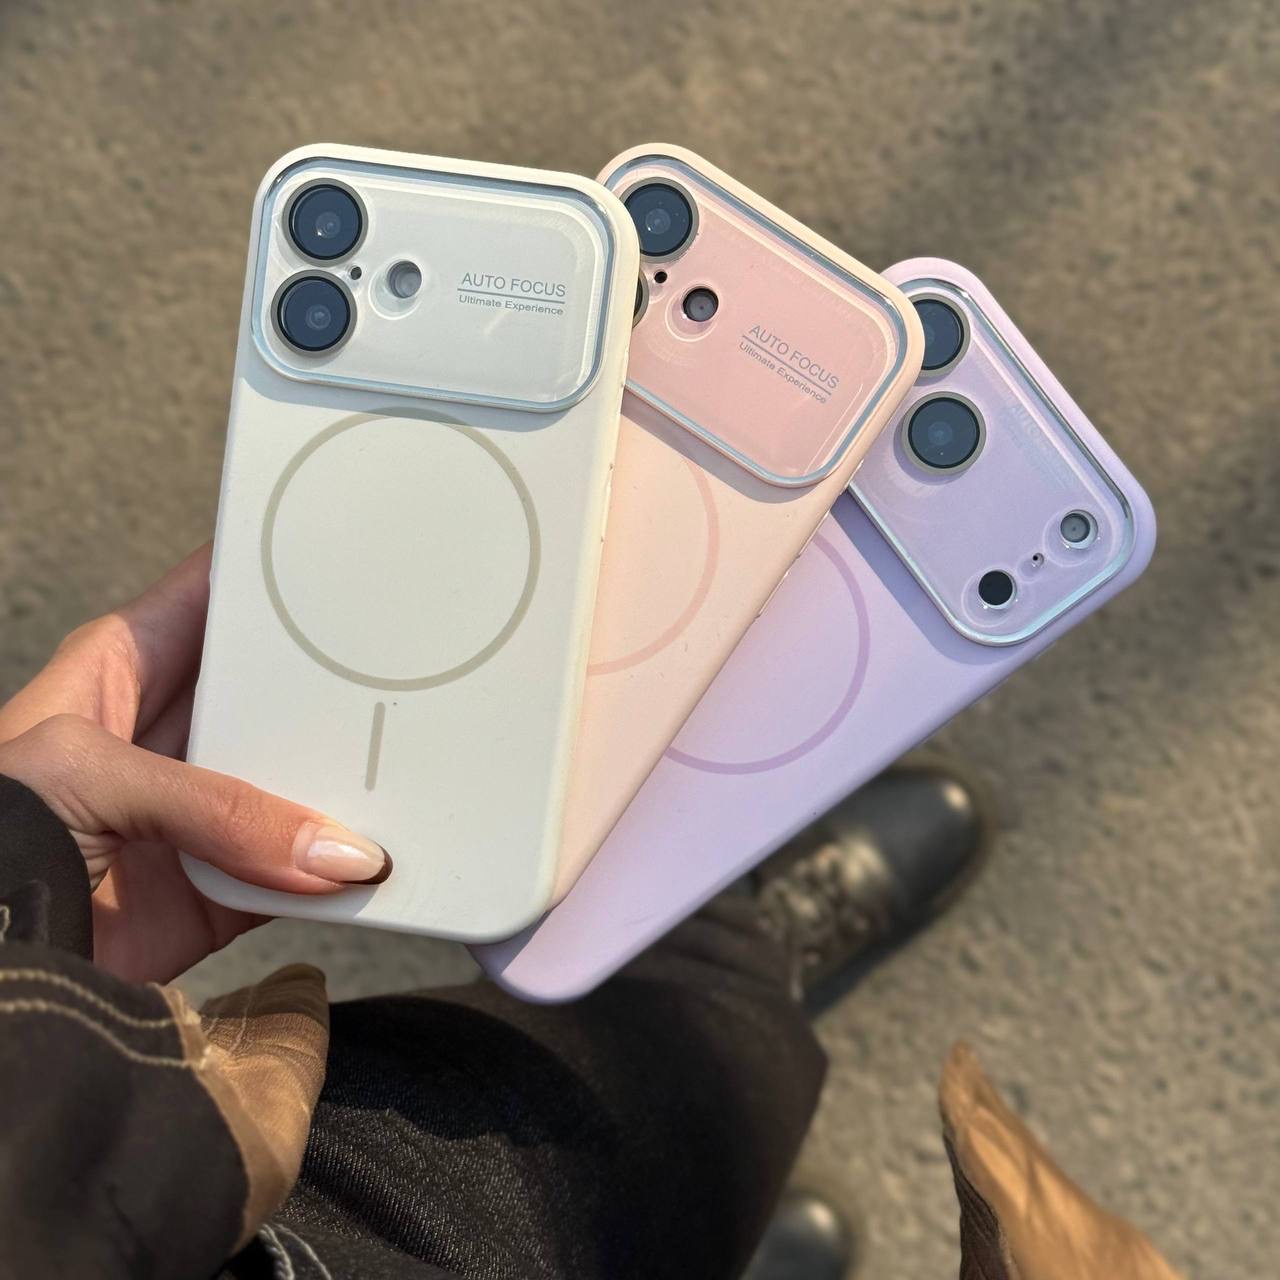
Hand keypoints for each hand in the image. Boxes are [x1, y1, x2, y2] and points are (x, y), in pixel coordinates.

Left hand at [0, 545, 389, 983]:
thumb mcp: (82, 773)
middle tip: (405, 671)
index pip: (212, 595)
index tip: (348, 555)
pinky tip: (377, 857)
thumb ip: (213, 804)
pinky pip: (299, 874)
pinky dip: (337, 875)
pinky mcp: (220, 889)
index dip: (273, 571)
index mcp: (119, 668)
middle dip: (333, 683)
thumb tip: (335, 849)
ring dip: (343, 785)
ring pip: (297, 781)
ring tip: (407, 769)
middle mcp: (167, 734)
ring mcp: (197, 813)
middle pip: (273, 690)